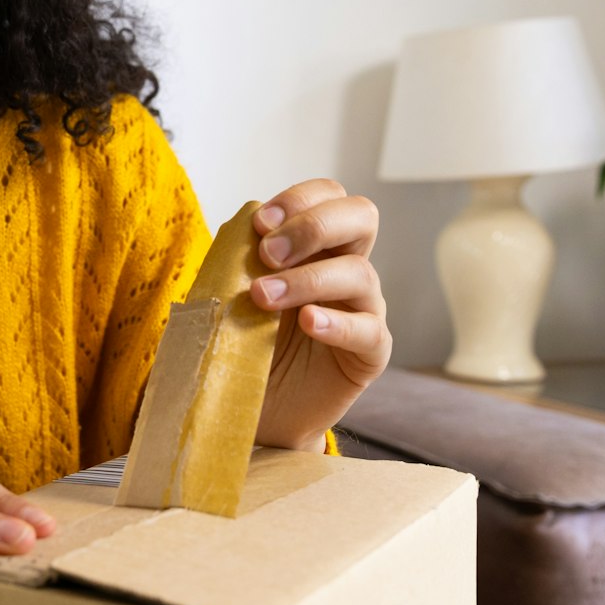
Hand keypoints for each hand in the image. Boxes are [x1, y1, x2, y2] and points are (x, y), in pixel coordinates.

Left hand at [245, 180, 392, 449]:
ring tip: (262, 297)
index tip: (260, 223)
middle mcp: (347, 268)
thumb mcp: (233, 293)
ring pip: (359, 273)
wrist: (255, 407)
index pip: (328, 197)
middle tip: (268, 253)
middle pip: (361, 217)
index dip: (299, 199)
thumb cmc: (245, 343)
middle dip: (313, 226)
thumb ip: (238, 258)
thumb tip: (243, 226)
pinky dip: (336, 323)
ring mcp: (364, 309)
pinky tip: (307, 322)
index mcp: (317, 245)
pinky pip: (369, 330)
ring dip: (306, 279)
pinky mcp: (370, 352)